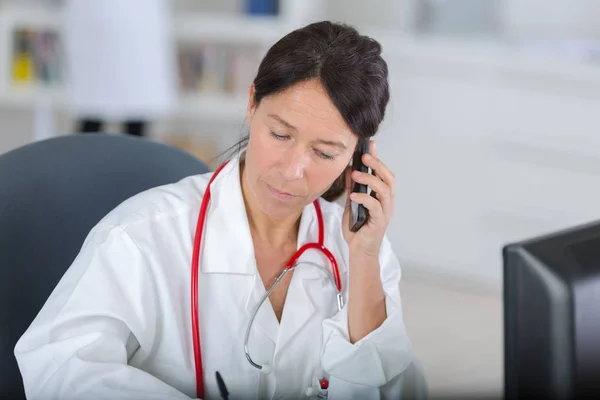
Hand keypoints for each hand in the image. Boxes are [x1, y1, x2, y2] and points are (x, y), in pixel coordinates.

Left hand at [342, 140, 395, 257]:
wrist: (359, 251)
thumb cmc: (357, 230)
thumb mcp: (352, 205)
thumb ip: (353, 189)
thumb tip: (348, 172)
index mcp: (381, 197)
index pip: (383, 174)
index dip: (378, 159)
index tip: (370, 145)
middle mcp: (386, 203)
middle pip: (389, 178)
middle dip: (377, 165)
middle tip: (364, 156)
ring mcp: (385, 212)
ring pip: (384, 190)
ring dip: (370, 179)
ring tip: (356, 174)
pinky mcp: (379, 222)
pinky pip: (375, 206)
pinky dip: (364, 197)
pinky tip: (354, 195)